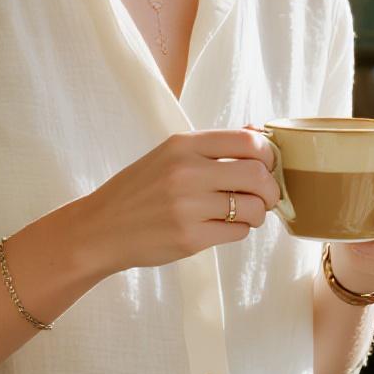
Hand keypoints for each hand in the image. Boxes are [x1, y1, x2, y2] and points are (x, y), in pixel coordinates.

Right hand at [77, 127, 282, 273]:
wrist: (101, 228)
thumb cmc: (141, 190)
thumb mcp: (170, 155)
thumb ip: (213, 146)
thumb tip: (260, 135)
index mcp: (183, 145)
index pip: (248, 142)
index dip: (269, 155)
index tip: (267, 166)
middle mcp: (186, 172)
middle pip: (258, 175)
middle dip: (271, 188)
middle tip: (265, 196)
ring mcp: (187, 207)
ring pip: (253, 208)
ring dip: (257, 213)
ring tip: (245, 213)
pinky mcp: (189, 238)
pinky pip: (237, 232)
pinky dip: (239, 230)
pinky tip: (222, 226)